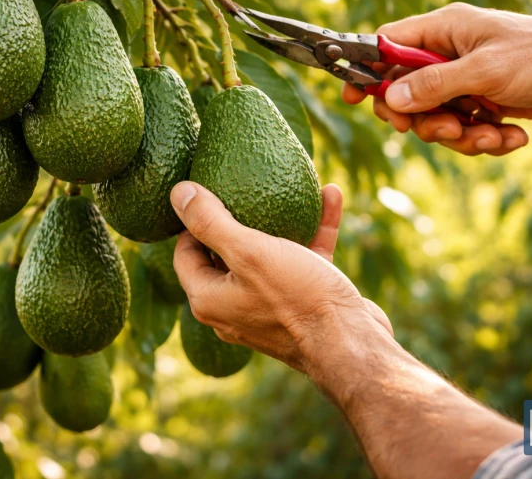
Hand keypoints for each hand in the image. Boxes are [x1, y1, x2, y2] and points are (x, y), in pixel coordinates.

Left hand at [169, 181, 392, 372]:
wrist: (352, 346)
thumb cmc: (297, 300)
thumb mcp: (249, 252)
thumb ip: (211, 222)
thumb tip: (179, 193)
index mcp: (210, 300)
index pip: (185, 255)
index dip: (192, 222)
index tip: (209, 192)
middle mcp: (235, 307)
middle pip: (227, 253)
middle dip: (241, 215)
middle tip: (247, 185)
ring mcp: (271, 307)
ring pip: (272, 253)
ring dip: (286, 218)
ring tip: (295, 187)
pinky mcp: (305, 302)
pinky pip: (304, 259)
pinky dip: (315, 231)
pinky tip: (330, 196)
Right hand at [343, 3, 531, 154]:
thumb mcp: (484, 70)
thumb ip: (433, 84)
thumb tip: (389, 99)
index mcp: (444, 29)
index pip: (388, 45)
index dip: (368, 71)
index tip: (353, 97)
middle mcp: (450, 53)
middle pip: (407, 94)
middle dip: (426, 121)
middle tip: (447, 130)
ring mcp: (465, 81)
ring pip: (436, 119)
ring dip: (462, 137)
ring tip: (493, 136)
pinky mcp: (482, 104)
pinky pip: (464, 131)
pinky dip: (485, 140)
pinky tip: (513, 137)